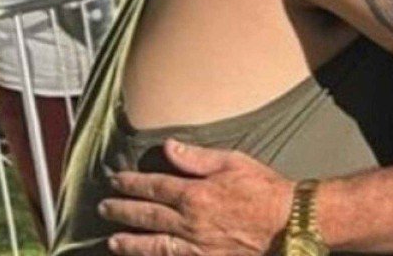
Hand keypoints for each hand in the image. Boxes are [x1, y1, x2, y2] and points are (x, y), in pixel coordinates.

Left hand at [100, 139, 293, 255]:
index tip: (115, 180)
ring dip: (130, 243)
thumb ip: (197, 157)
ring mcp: (197, 246)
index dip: (132, 183)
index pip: (154, 187)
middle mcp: (190, 222)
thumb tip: (168, 146)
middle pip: (148, 217)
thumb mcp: (233, 162)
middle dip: (123, 212)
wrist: (288, 222)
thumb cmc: (264, 188)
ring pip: (154, 245)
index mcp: (196, 194)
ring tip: (113, 242)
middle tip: (104, 208)